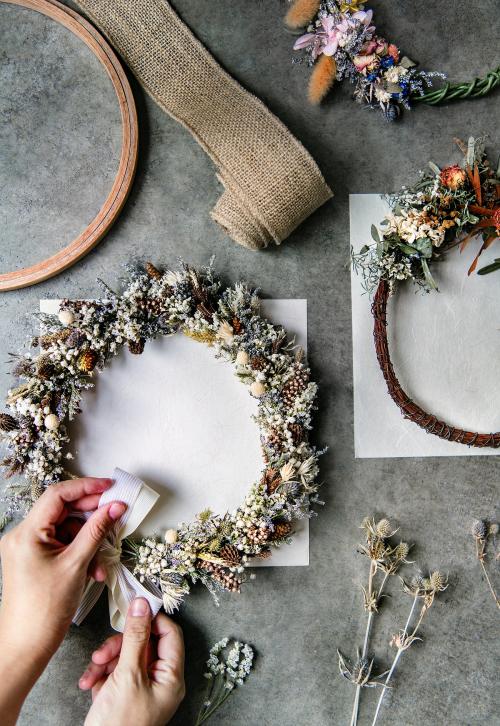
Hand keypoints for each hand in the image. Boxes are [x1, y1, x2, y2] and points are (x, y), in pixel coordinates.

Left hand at [0, 477, 125, 660]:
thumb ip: (97, 530)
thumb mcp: (77, 564)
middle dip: (91, 515)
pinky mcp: (33, 559)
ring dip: (89, 540)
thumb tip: (115, 506)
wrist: (26, 646)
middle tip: (115, 514)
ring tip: (102, 562)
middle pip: (62, 510)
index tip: (110, 487)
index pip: (58, 495)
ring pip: (66, 529)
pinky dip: (80, 552)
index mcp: (27, 532)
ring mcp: (27, 548)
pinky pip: (62, 544)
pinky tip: (93, 570)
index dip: (86, 487)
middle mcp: (22, 535)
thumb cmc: (45, 609)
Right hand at [80, 598, 184, 725]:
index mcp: (171, 677)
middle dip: (119, 645)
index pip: (170, 634)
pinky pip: (114, 672)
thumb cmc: (120, 725)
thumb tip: (141, 605)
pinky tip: (90, 684)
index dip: (152, 620)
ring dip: (105, 660)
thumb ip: (135, 637)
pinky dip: (100, 674)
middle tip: (104, 653)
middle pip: (143, 644)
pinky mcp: (123, 695)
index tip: (134, 611)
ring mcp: (141, 689)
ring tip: (93, 672)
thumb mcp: (127, 675)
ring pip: (125, 656)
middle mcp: (159, 682)